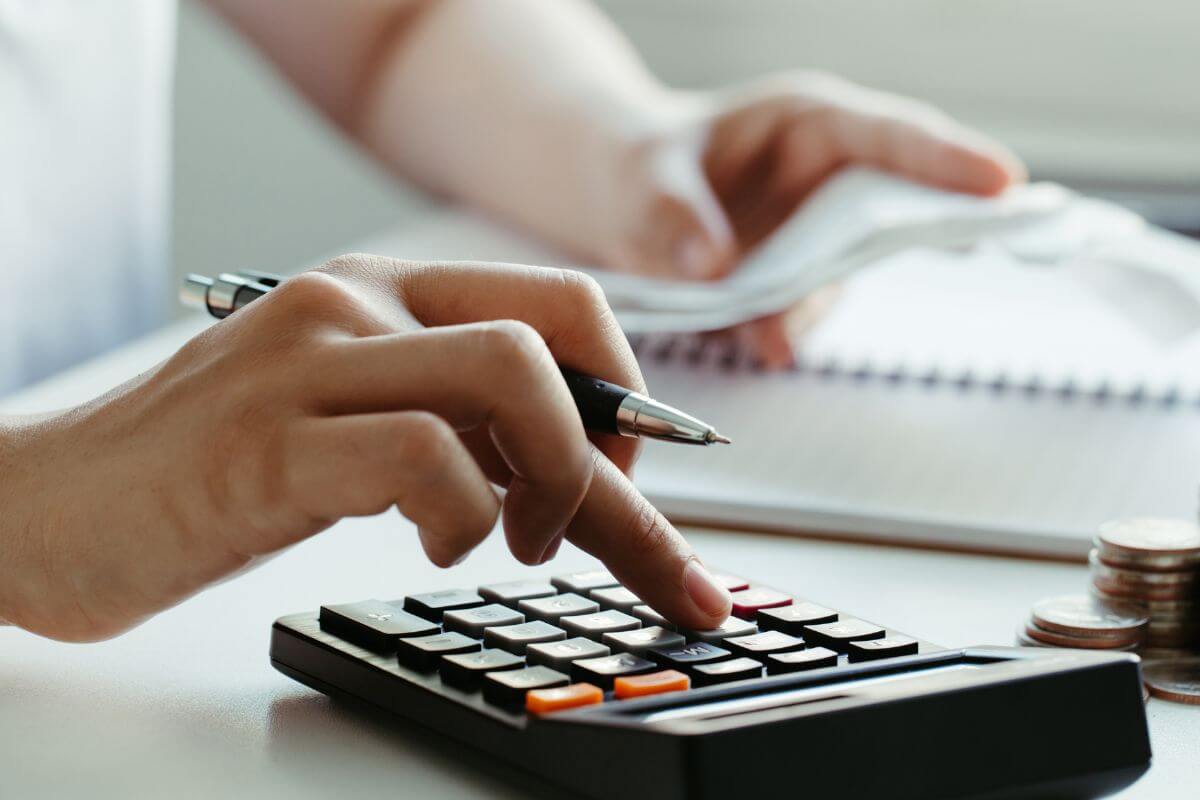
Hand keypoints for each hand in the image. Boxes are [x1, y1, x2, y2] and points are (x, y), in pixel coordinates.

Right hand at [0, 258, 731, 641]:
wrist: (52, 506)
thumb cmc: (211, 471)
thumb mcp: (352, 421)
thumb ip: (456, 421)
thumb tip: (582, 468)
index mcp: (385, 293)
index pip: (558, 307)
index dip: (630, 394)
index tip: (647, 481)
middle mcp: (355, 303)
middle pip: (554, 336)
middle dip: (616, 450)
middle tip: (593, 523)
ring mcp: (309, 362)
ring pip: (509, 377)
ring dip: (557, 482)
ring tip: (516, 545)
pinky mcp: (267, 442)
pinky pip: (423, 456)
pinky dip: (465, 517)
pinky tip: (435, 548)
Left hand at [597, 71, 1025, 366]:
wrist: (616, 204)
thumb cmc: (638, 164)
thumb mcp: (642, 179)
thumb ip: (673, 216)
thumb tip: (714, 267)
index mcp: (806, 124)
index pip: (889, 135)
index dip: (946, 158)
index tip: (1001, 182)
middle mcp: (826, 179)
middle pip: (898, 204)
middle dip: (938, 224)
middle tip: (987, 241)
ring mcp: (815, 237)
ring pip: (844, 277)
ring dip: (812, 304)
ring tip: (765, 326)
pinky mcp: (792, 285)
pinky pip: (799, 314)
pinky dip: (779, 329)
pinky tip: (754, 336)